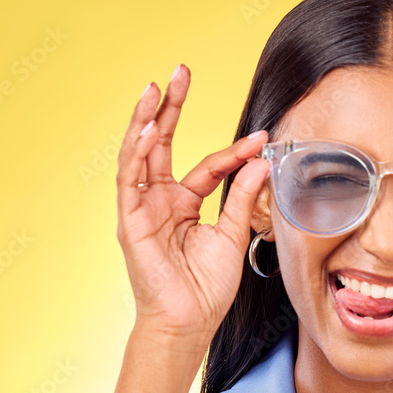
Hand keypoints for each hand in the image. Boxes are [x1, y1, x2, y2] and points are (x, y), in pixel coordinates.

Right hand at [115, 64, 269, 340]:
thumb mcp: (232, 234)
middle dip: (171, 107)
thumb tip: (260, 160)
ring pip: (139, 154)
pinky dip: (138, 153)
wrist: (190, 321)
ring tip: (157, 87)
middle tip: (181, 71)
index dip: (235, 151)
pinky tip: (150, 128)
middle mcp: (159, 201)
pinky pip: (130, 180)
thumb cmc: (207, 287)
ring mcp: (142, 209)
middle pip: (162, 144)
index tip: (261, 137)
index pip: (208, 165)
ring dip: (147, 119)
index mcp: (183, 204)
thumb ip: (242, 196)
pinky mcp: (130, 221)